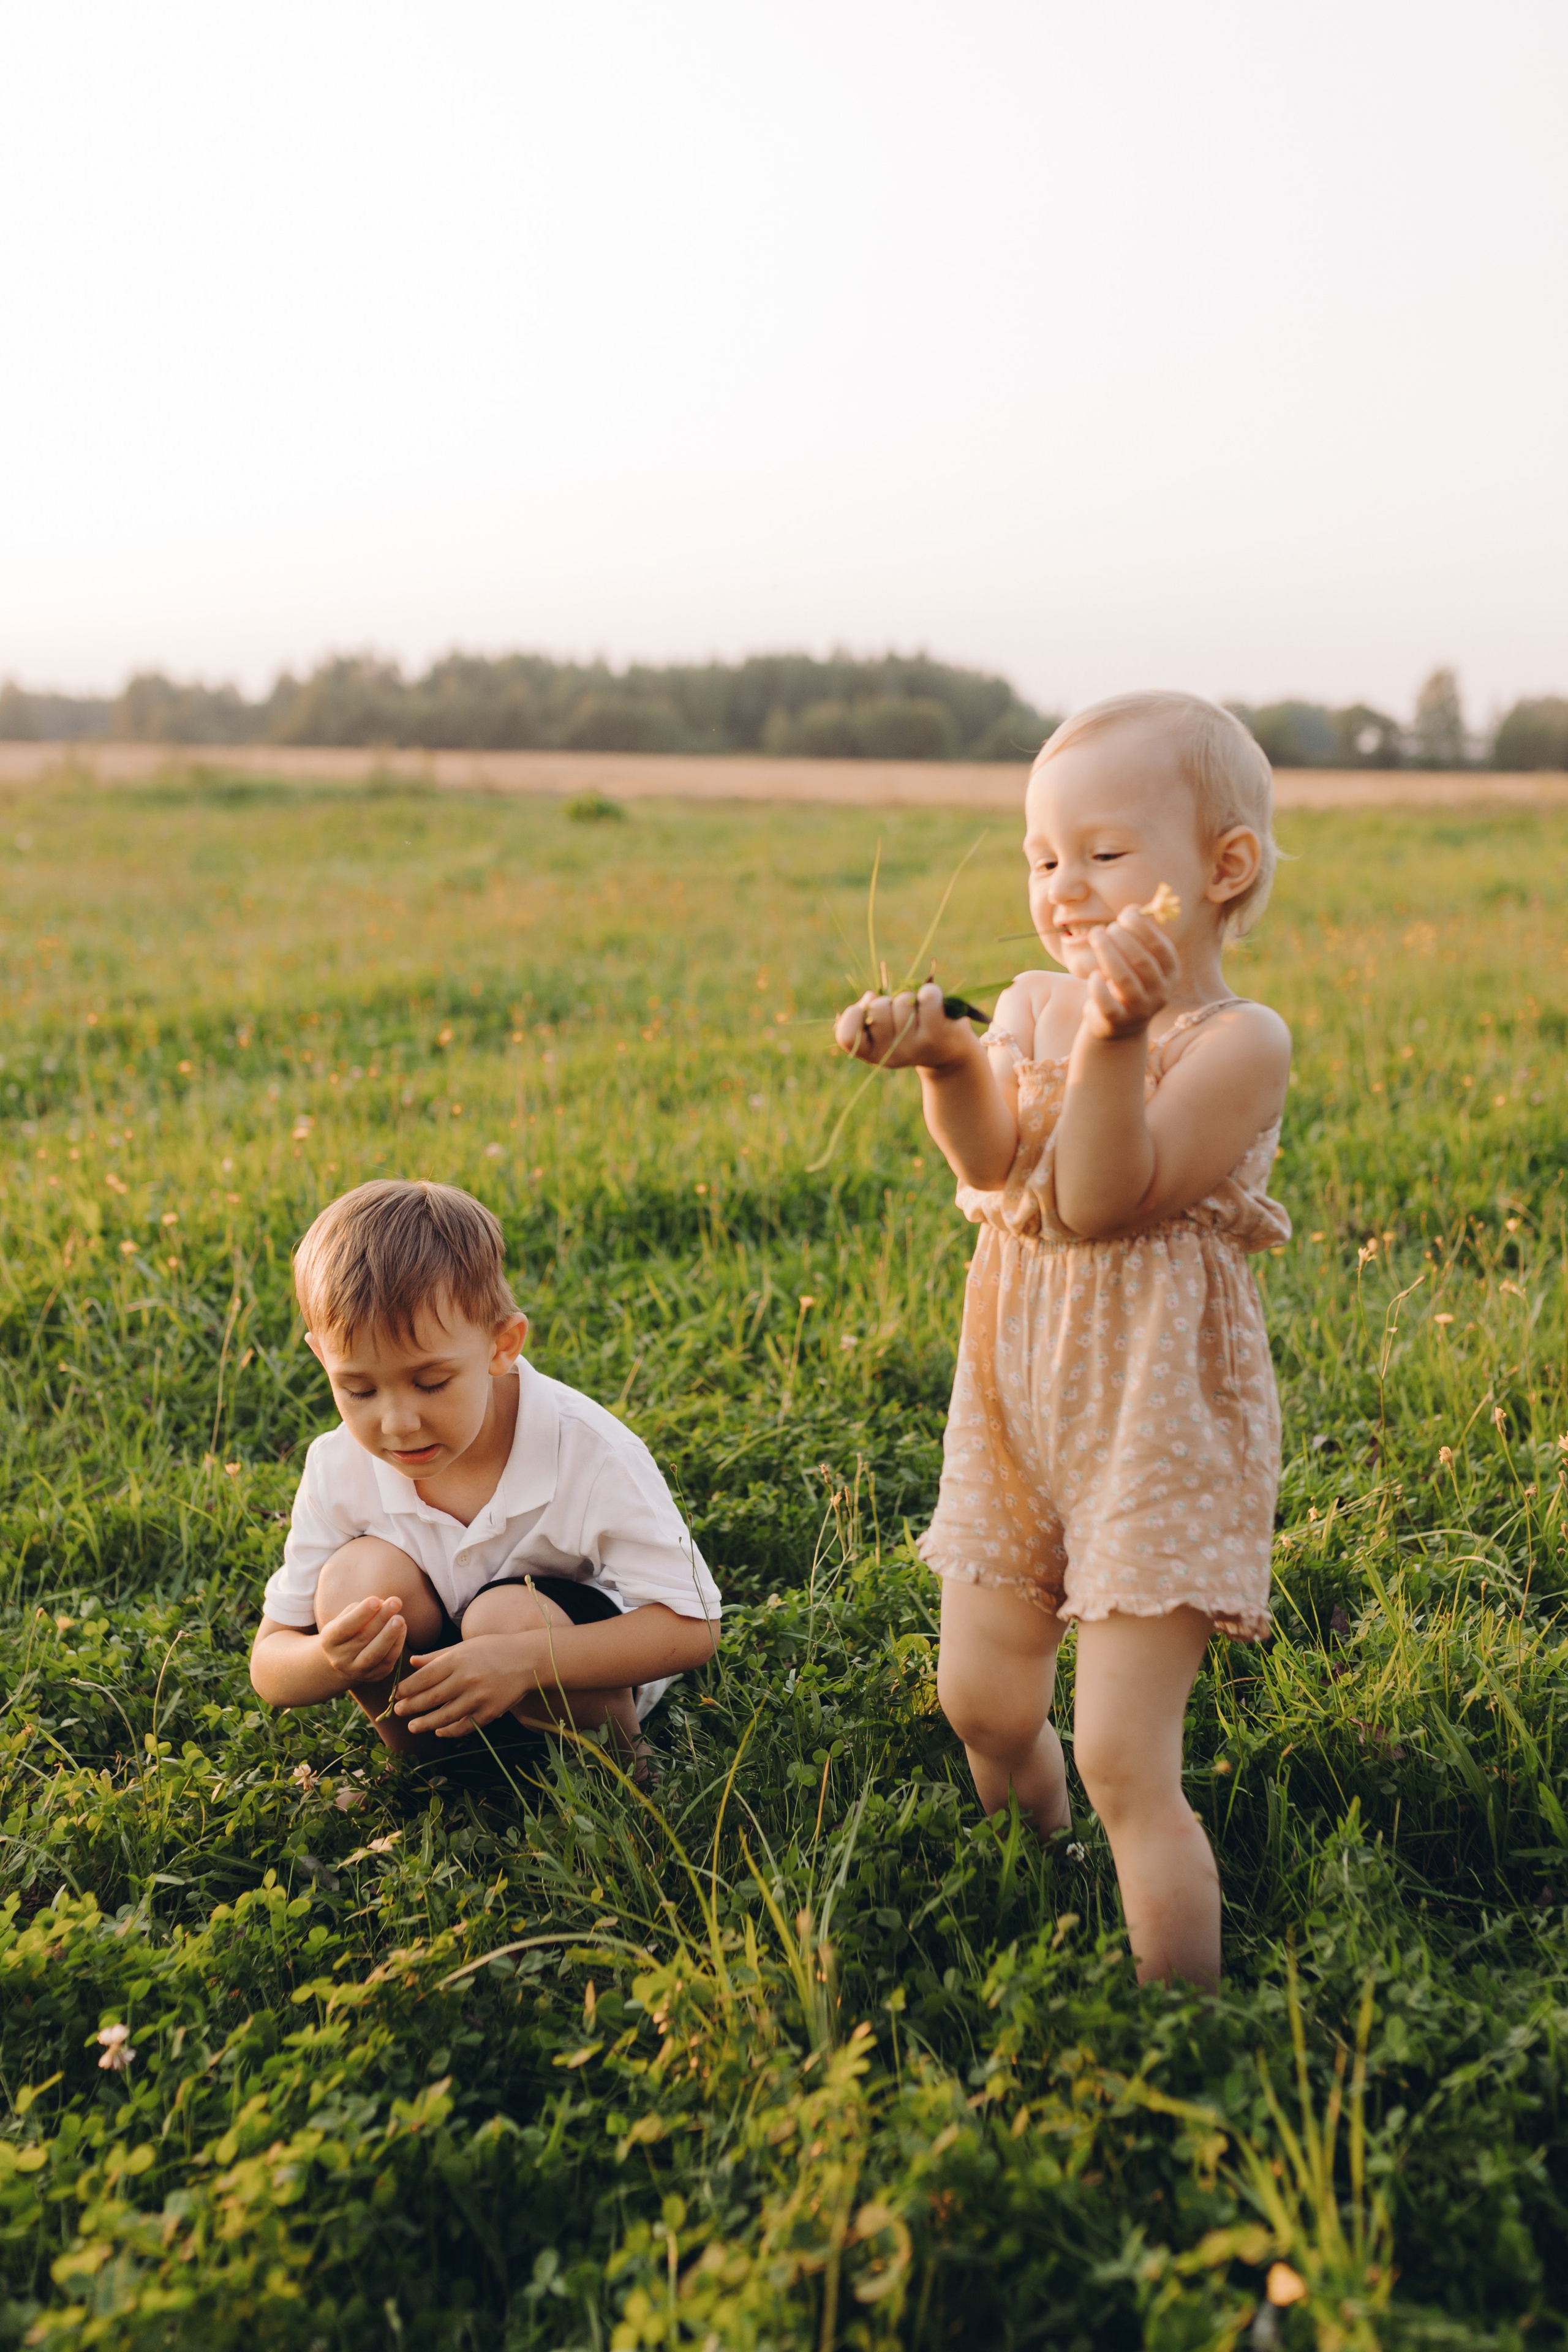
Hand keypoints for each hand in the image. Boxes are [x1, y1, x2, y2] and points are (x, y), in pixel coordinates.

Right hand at [318, 1594, 408, 1688]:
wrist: (347, 1657)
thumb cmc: (350, 1628)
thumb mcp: (348, 1617)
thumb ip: (362, 1609)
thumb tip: (384, 1604)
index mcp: (329, 1640)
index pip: (344, 1627)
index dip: (361, 1614)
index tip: (375, 1599)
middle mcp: (340, 1659)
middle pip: (362, 1638)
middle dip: (381, 1619)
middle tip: (395, 1602)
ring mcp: (356, 1671)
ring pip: (375, 1654)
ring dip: (389, 1635)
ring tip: (400, 1619)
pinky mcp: (374, 1676)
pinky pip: (387, 1661)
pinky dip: (397, 1645)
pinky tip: (402, 1629)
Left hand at [393, 1634, 536, 1737]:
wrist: (527, 1660)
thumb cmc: (492, 1649)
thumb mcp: (464, 1647)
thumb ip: (437, 1656)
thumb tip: (411, 1663)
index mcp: (458, 1660)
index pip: (424, 1678)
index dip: (407, 1688)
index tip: (396, 1694)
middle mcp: (466, 1679)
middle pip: (430, 1698)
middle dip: (411, 1707)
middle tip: (397, 1712)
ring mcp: (479, 1698)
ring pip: (444, 1717)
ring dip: (425, 1724)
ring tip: (412, 1727)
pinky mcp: (490, 1712)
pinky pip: (464, 1726)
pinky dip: (450, 1731)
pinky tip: (440, 1731)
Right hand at [833, 981, 980, 1070]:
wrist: (950, 1051)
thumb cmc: (911, 1033)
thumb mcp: (885, 1029)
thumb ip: (869, 1015)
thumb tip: (870, 997)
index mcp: (873, 1054)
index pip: (846, 1037)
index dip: (852, 1015)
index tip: (866, 1008)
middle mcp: (893, 1054)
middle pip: (877, 1009)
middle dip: (888, 1001)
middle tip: (901, 1013)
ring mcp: (916, 1045)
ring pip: (902, 1001)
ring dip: (911, 998)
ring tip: (921, 1012)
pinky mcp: (939, 1033)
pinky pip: (928, 997)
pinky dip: (932, 993)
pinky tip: (936, 1006)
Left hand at [1082, 908, 1180, 1040]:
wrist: (1120, 1024)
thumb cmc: (1128, 980)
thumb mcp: (1136, 958)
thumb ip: (1137, 934)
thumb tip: (1134, 907)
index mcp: (1170, 973)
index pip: (1161, 949)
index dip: (1143, 929)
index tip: (1125, 915)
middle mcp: (1160, 993)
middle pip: (1142, 962)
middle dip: (1122, 940)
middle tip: (1104, 928)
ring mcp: (1140, 1010)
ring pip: (1124, 980)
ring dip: (1107, 954)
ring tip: (1095, 935)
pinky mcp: (1118, 1022)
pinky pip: (1108, 1005)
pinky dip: (1099, 988)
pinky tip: (1092, 974)